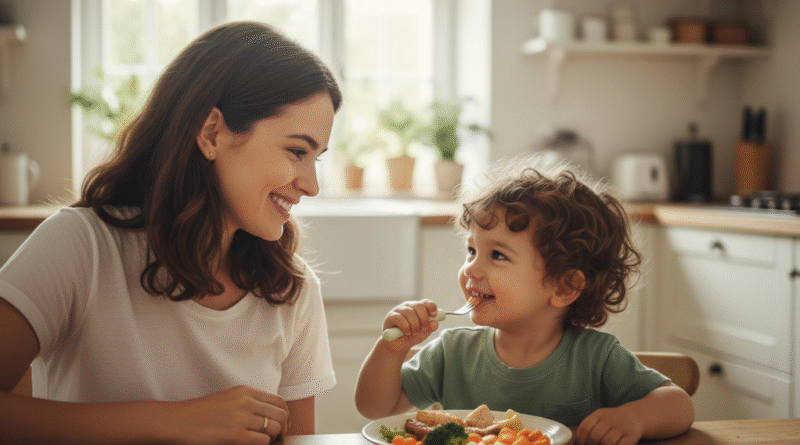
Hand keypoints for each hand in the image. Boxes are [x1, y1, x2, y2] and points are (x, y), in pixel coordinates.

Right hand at [161, 385, 288, 444]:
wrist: (177, 421)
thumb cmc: (201, 414)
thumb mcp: (228, 399)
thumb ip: (249, 402)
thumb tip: (271, 415)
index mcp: (245, 391)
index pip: (279, 401)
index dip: (285, 415)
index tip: (282, 425)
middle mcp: (245, 402)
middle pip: (281, 415)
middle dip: (283, 428)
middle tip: (278, 437)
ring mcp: (241, 418)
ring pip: (274, 429)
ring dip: (273, 438)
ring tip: (264, 442)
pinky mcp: (235, 435)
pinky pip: (263, 441)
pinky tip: (252, 444)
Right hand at [381, 299, 438, 351]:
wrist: (396, 346)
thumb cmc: (410, 337)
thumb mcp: (422, 335)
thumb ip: (429, 329)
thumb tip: (435, 323)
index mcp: (418, 309)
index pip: (426, 302)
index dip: (432, 307)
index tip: (434, 315)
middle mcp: (408, 306)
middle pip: (419, 306)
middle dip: (424, 319)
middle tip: (423, 329)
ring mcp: (399, 310)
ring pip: (410, 313)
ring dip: (414, 325)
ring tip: (414, 334)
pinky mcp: (390, 316)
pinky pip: (400, 318)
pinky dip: (405, 327)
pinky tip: (406, 333)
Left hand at [573, 406, 643, 444]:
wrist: (633, 417)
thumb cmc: (611, 421)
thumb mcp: (599, 418)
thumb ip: (589, 428)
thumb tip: (576, 443)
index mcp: (599, 414)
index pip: (585, 427)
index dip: (580, 439)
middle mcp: (610, 419)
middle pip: (595, 436)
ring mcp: (621, 428)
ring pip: (607, 442)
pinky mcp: (631, 437)